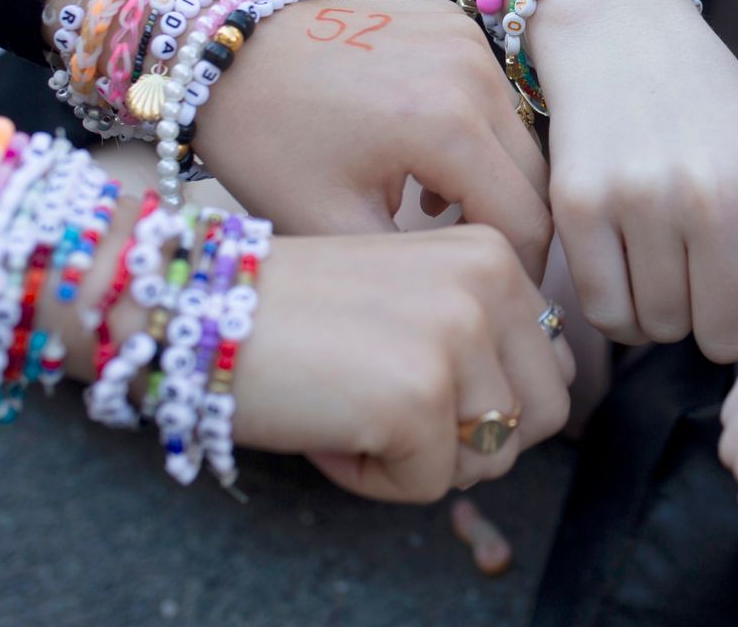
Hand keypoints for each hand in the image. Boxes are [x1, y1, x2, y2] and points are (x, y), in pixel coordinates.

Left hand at [194, 0, 551, 272]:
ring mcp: (466, 39)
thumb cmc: (267, 143)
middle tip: (470, 266)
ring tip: (439, 213)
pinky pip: (493, 97)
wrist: (225, 53)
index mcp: (446, 125)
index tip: (496, 302)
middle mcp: (472, 71)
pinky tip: (429, 163)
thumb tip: (479, 302)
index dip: (523, 275)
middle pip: (535, 178)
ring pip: (519, 137)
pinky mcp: (454, 23)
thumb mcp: (331, 227)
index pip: (528, 222)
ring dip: (495, 182)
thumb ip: (416, 270)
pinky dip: (476, 137)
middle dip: (512, 230)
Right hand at [233, 225, 575, 501]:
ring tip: (348, 404)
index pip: (552, 369)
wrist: (185, 306)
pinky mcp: (418, 396)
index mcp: (494, 253)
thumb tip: (535, 412)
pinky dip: (370, 478)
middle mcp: (490, 283)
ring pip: (487, 459)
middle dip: (464, 438)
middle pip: (539, 419)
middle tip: (379, 402)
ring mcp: (458, 337)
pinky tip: (322, 424)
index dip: (479, 399)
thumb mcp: (410, 294)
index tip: (400, 369)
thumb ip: (484, 332)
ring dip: (415, 458)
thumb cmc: (287, 310)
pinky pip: (428, 486)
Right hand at [529, 0, 737, 363]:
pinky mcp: (582, 203)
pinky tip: (623, 267)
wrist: (624, 35)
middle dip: (709, 324)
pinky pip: (605, 311)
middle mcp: (721, 198)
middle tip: (696, 284)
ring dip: (659, 313)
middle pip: (722, 337)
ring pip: (661, 328)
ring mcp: (648, 200)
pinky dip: (615, 307)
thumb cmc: (708, 114)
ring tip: (659, 262)